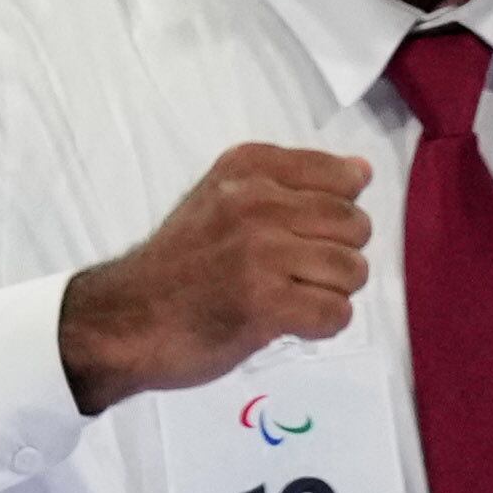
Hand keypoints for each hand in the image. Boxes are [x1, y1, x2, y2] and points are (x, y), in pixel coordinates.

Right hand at [58, 145, 374, 411]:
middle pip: (355, 226)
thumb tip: (362, 172)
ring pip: (352, 271)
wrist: (129, 317)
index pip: (341, 177)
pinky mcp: (267, 304)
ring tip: (292, 296)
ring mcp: (262, 252)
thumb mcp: (225, 198)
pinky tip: (287, 320)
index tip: (304, 233)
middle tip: (298, 273)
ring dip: (330, 293)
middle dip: (339, 256)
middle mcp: (256, 201)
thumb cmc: (183, 261)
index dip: (338, 214)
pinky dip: (320, 325)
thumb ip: (293, 183)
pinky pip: (336, 313)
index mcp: (249, 167)